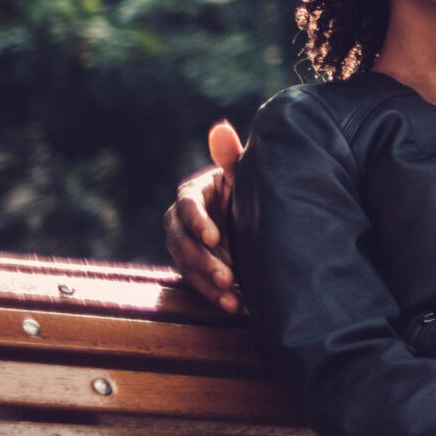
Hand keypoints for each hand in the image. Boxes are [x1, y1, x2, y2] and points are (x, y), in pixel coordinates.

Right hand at [163, 121, 244, 312]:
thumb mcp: (241, 174)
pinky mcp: (195, 268)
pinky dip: (215, 297)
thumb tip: (221, 128)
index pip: (186, 206)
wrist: (254, 216)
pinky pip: (198, 285)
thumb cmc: (246, 188)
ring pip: (186, 267)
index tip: (215, 237)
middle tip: (227, 276)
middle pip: (181, 242)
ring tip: (231, 298)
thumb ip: (230, 156)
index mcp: (193, 194)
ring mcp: (186, 247)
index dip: (198, 222)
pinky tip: (236, 307)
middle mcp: (182, 221)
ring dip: (207, 285)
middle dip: (202, 261)